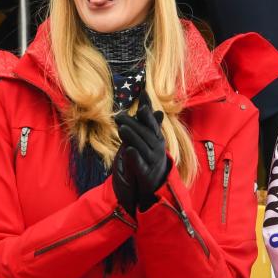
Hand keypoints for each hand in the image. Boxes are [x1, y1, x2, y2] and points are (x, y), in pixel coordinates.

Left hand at [114, 93, 167, 210]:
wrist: (155, 183)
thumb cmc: (149, 155)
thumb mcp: (147, 135)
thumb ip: (145, 115)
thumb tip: (144, 93)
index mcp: (157, 138)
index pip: (152, 124)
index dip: (147, 114)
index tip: (142, 103)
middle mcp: (157, 148)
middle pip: (146, 134)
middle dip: (133, 124)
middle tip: (119, 116)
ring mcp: (152, 161)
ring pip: (143, 148)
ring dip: (133, 138)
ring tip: (122, 129)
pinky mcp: (145, 174)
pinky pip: (140, 165)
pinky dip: (135, 158)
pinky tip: (128, 151)